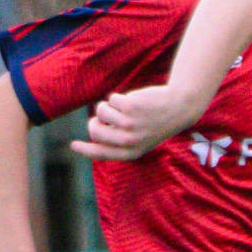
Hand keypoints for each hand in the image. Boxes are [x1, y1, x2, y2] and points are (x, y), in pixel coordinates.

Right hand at [72, 85, 195, 162]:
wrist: (178, 106)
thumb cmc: (155, 122)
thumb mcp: (140, 138)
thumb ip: (119, 140)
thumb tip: (94, 134)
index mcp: (131, 152)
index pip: (101, 153)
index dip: (86, 150)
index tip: (74, 145)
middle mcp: (129, 140)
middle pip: (95, 130)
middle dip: (94, 121)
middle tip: (102, 117)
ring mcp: (129, 124)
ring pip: (101, 111)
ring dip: (108, 106)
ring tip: (125, 107)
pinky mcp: (130, 107)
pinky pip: (111, 99)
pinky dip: (118, 97)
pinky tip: (134, 100)